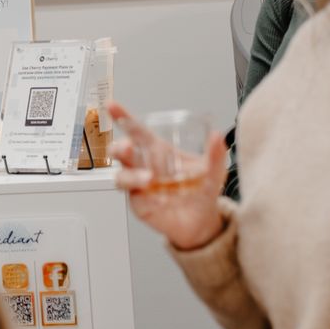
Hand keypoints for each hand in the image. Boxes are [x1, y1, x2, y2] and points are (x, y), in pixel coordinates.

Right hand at [107, 100, 226, 249]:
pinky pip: (131, 194)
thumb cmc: (202, 192)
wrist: (202, 222)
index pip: (136, 131)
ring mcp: (139, 184)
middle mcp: (144, 165)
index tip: (112, 106)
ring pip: (121, 174)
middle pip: (121, 151)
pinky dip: (138, 191)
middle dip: (118, 147)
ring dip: (131, 174)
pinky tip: (151, 190)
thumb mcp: (213, 171)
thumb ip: (215, 155)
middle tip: (127, 147)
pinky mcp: (139, 202)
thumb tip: (217, 136)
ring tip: (148, 177)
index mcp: (158, 151)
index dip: (123, 118)